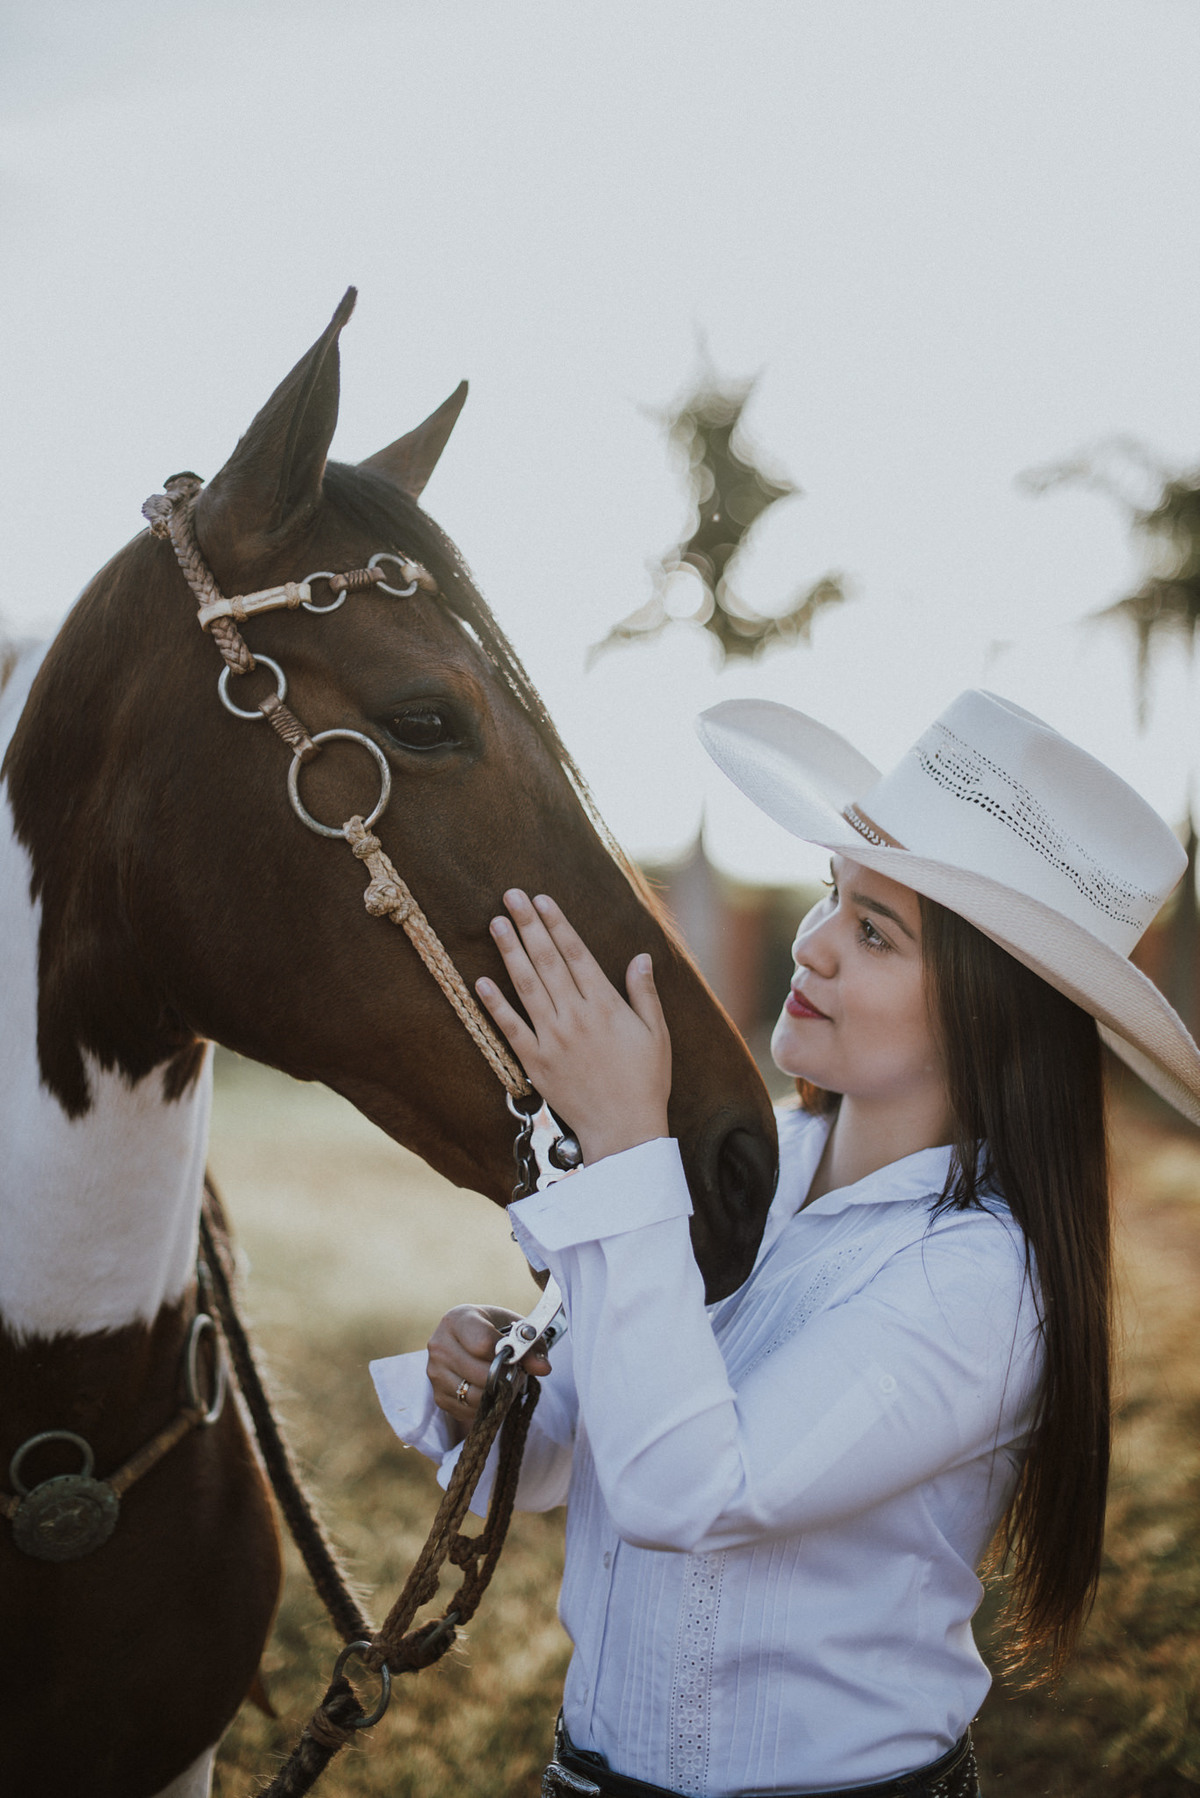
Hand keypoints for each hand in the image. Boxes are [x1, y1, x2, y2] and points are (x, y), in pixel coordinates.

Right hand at [427, 1305, 552, 1429]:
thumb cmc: (494, 1330)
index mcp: (457, 1319)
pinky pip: (468, 1410)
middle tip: (514, 1372)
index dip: (506, 1354)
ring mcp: (435, 1372)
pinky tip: (490, 1390)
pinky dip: (485, 1405)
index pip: (482, 1343)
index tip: (517, 1356)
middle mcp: (439, 1345)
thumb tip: (543, 1368)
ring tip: (504, 1381)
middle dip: (505, 1377)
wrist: (468, 1341)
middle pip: (480, 1374)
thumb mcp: (516, 1329)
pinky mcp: (438, 1396)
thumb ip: (532, 1346)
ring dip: (497, 1394)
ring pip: (475, 1396)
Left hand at [475, 890, 671, 1164]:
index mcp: (605, 1005)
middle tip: (511, 896)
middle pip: (547, 961)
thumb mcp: (656, 1034)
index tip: (542, 900)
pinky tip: (480, 981)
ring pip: (526, 986)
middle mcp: (576, 1016)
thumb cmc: (645, 1081)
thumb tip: (640, 956)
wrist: (624, 1131)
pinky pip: (510, 1029)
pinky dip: (494, 1004)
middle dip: (528, 925)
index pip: (576, 954)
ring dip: (509, 952)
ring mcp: (552, 1039)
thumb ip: (644, 993)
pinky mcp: (536, 1063)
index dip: (557, 924)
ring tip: (496, 923)